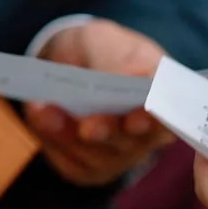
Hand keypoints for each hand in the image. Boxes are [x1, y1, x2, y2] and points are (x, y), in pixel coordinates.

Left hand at [24, 19, 175, 185]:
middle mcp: (147, 136)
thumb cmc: (99, 49)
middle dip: (107, 133)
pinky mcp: (87, 167)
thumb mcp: (106, 40)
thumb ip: (116, 59)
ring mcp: (118, 155)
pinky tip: (39, 115)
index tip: (138, 117)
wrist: (70, 62)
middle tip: (89, 126)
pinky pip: (71, 163)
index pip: (168, 119)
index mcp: (163, 100)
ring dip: (70, 135)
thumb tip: (135, 78)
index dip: (155, 122)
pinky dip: (53, 140)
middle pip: (131, 144)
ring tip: (46, 111)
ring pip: (98, 158)